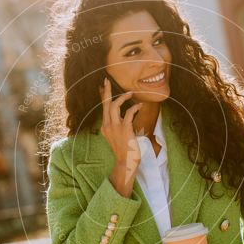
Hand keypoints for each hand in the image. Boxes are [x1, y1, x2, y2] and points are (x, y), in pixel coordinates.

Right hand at [99, 77, 142, 192]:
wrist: (125, 163)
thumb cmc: (124, 151)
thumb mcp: (117, 137)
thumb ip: (117, 127)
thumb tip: (123, 117)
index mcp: (105, 127)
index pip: (103, 108)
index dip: (104, 97)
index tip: (104, 87)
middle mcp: (107, 126)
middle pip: (105, 104)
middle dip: (106, 91)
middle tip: (107, 81)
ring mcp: (115, 127)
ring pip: (114, 106)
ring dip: (122, 98)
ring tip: (130, 93)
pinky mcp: (124, 129)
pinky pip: (128, 113)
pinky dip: (134, 107)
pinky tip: (140, 106)